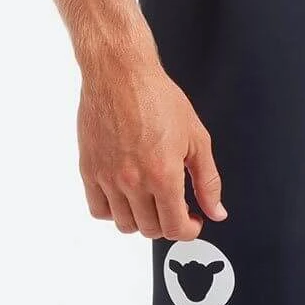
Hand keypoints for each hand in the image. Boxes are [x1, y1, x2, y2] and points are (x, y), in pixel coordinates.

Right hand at [77, 56, 226, 237]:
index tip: (192, 220)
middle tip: (174, 206)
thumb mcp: (196, 137)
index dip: (189, 230)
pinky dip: (113, 211)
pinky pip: (98, 209)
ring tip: (150, 200)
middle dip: (168, 223)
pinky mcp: (89, 170)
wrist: (120, 73)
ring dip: (141, 220)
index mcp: (163, 175)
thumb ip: (208, 180)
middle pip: (150, 230)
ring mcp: (108, 178)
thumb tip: (216, 211)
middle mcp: (134, 182)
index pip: (175, 228)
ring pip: (124, 224)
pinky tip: (125, 195)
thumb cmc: (157, 96)